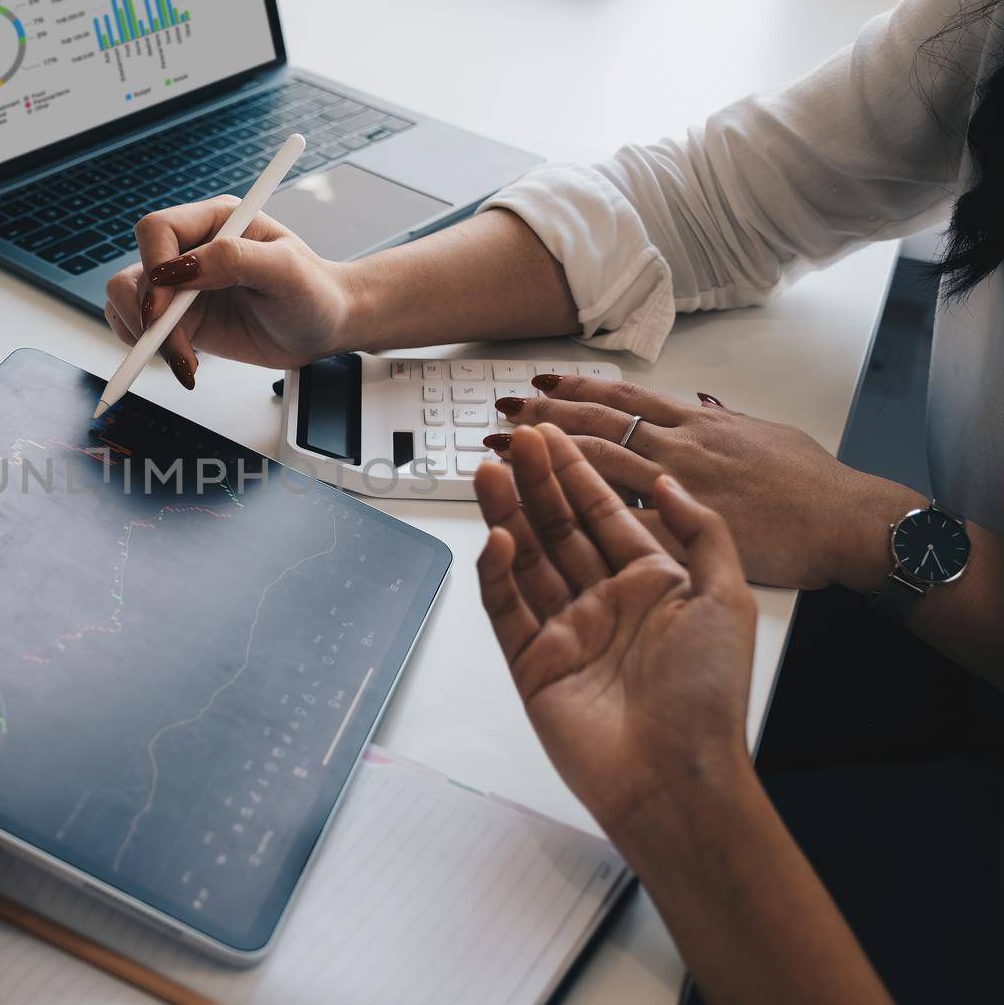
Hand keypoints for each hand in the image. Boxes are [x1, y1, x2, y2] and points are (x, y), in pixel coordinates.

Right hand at [103, 196, 361, 386]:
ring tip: (185, 361)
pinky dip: (148, 349)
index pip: (157, 230)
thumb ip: (233, 259)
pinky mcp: (180, 318)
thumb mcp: (285, 271)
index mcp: (215, 221)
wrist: (324, 327)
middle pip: (136, 270)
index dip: (153, 266)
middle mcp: (192, 249)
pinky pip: (137, 326)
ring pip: (127, 300)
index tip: (165, 307)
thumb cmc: (314, 292)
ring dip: (144, 336)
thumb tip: (179, 269)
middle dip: (148, 314)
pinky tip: (184, 363)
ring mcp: (182, 285)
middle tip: (176, 348)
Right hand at [473, 425, 756, 835]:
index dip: (577, 474)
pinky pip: (507, 608)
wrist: (676, 775)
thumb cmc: (708, 696)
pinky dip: (497, 573)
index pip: (604, 516)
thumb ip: (699, 531)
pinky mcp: (533, 663)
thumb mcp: (724, 596)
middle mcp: (605, 603)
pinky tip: (496, 537)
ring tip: (488, 471)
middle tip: (515, 441)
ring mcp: (566, 632)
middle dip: (536, 483)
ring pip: (527, 559)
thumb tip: (669, 484)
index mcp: (651, 585)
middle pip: (559, 529)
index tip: (553, 438)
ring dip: (507, 514)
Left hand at [492, 376, 924, 589]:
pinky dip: (579, 516)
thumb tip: (698, 403)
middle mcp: (680, 447)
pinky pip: (621, 519)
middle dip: (543, 418)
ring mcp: (679, 485)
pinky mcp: (684, 528)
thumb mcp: (765, 432)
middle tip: (502, 414)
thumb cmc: (814, 485)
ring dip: (543, 457)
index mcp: (697, 424)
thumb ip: (723, 419)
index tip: (540, 384)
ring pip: (597, 461)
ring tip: (503, 452)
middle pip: (597, 424)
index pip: (621, 397)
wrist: (848, 520)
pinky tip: (542, 514)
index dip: (575, 389)